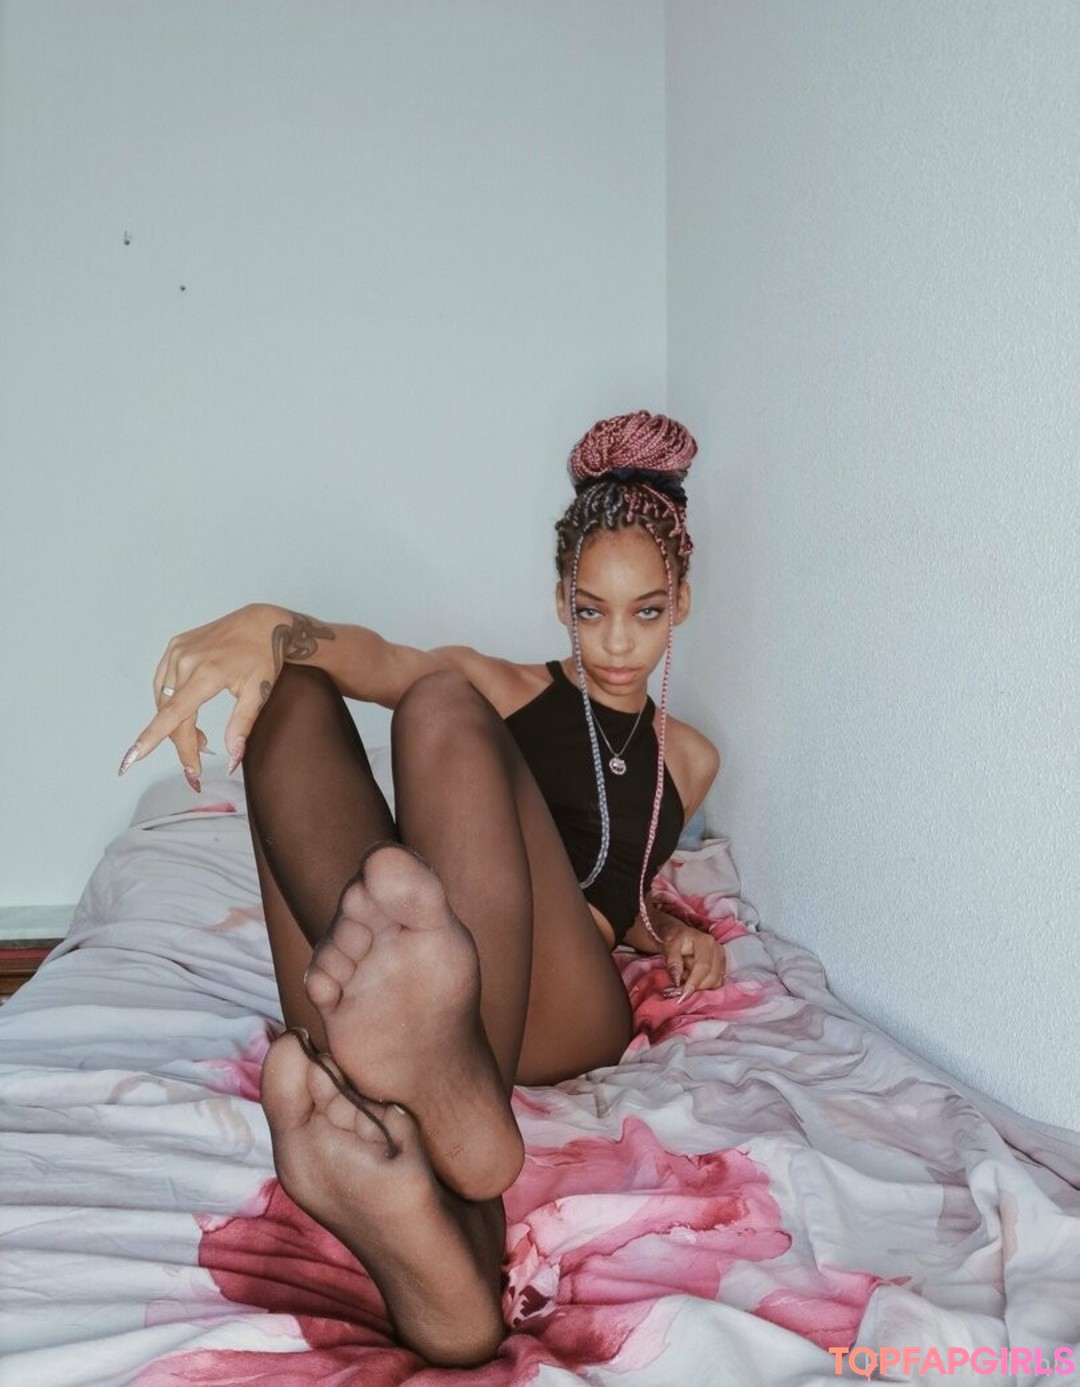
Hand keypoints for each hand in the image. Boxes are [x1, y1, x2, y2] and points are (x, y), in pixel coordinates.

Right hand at [117, 603, 295, 785]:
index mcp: (208, 673)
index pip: (174, 713)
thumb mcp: (258, 693)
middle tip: (197, 763)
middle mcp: (186, 660)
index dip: (153, 738)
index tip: (132, 759)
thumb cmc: (264, 657)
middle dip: (181, 743)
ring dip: (176, 725)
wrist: (262, 622)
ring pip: (164, 700)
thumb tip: (232, 761)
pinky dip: (171, 703)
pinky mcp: (174, 646)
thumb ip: (241, 727)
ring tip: (202, 739)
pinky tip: (187, 713)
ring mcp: (177, 651)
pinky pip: (163, 683)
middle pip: (171, 713)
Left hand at [658, 916, 725, 997]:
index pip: (703, 966)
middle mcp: (717, 950)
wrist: (681, 938)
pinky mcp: (722, 968)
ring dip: (700, 987)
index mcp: (705, 942)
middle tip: (679, 990)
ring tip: (684, 980)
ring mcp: (721, 959)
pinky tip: (692, 981)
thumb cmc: (675, 940)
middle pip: (712, 977)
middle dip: (696, 987)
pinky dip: (704, 987)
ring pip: (715, 982)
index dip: (694, 982)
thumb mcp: (669, 945)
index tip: (683, 994)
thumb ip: (673, 961)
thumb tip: (677, 980)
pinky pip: (716, 984)